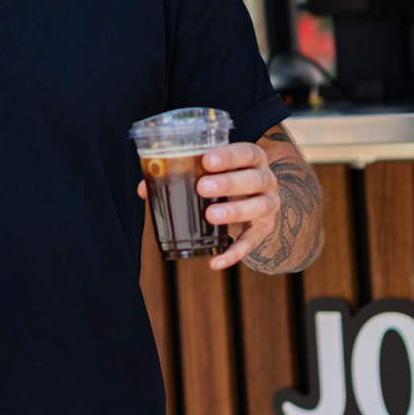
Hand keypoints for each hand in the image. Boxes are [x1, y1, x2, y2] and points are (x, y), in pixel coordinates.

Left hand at [136, 141, 279, 270]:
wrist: (259, 202)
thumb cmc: (226, 180)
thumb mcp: (212, 172)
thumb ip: (182, 175)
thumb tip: (144, 188)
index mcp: (252, 159)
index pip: (246, 152)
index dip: (229, 156)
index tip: (207, 161)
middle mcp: (266, 179)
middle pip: (254, 179)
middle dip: (228, 183)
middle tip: (202, 187)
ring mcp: (269, 204)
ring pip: (258, 207)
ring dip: (234, 212)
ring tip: (210, 216)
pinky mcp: (265, 229)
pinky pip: (252, 242)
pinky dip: (234, 253)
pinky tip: (215, 261)